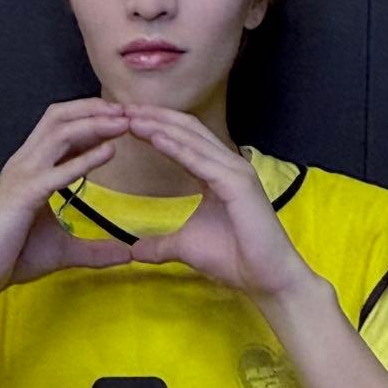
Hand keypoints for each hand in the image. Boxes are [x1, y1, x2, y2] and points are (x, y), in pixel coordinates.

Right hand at [0, 98, 133, 299]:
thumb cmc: (12, 257)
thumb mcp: (63, 249)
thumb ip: (95, 249)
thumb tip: (126, 253)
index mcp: (31, 167)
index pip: (59, 126)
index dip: (91, 117)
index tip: (122, 119)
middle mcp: (25, 163)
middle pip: (59, 118)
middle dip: (94, 109)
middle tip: (127, 111)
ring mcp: (23, 175)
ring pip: (59, 133)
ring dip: (95, 124)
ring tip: (124, 123)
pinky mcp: (24, 194)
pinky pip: (59, 170)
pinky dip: (86, 158)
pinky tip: (110, 151)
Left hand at [122, 104, 313, 298]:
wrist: (264, 279)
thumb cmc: (233, 258)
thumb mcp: (185, 245)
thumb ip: (160, 244)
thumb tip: (134, 250)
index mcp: (217, 172)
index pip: (184, 138)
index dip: (156, 125)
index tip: (126, 120)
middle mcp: (228, 164)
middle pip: (187, 129)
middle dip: (154, 116)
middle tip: (122, 108)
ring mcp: (236, 171)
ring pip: (192, 140)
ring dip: (160, 126)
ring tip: (131, 118)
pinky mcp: (237, 183)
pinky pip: (201, 161)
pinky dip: (177, 148)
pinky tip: (154, 138)